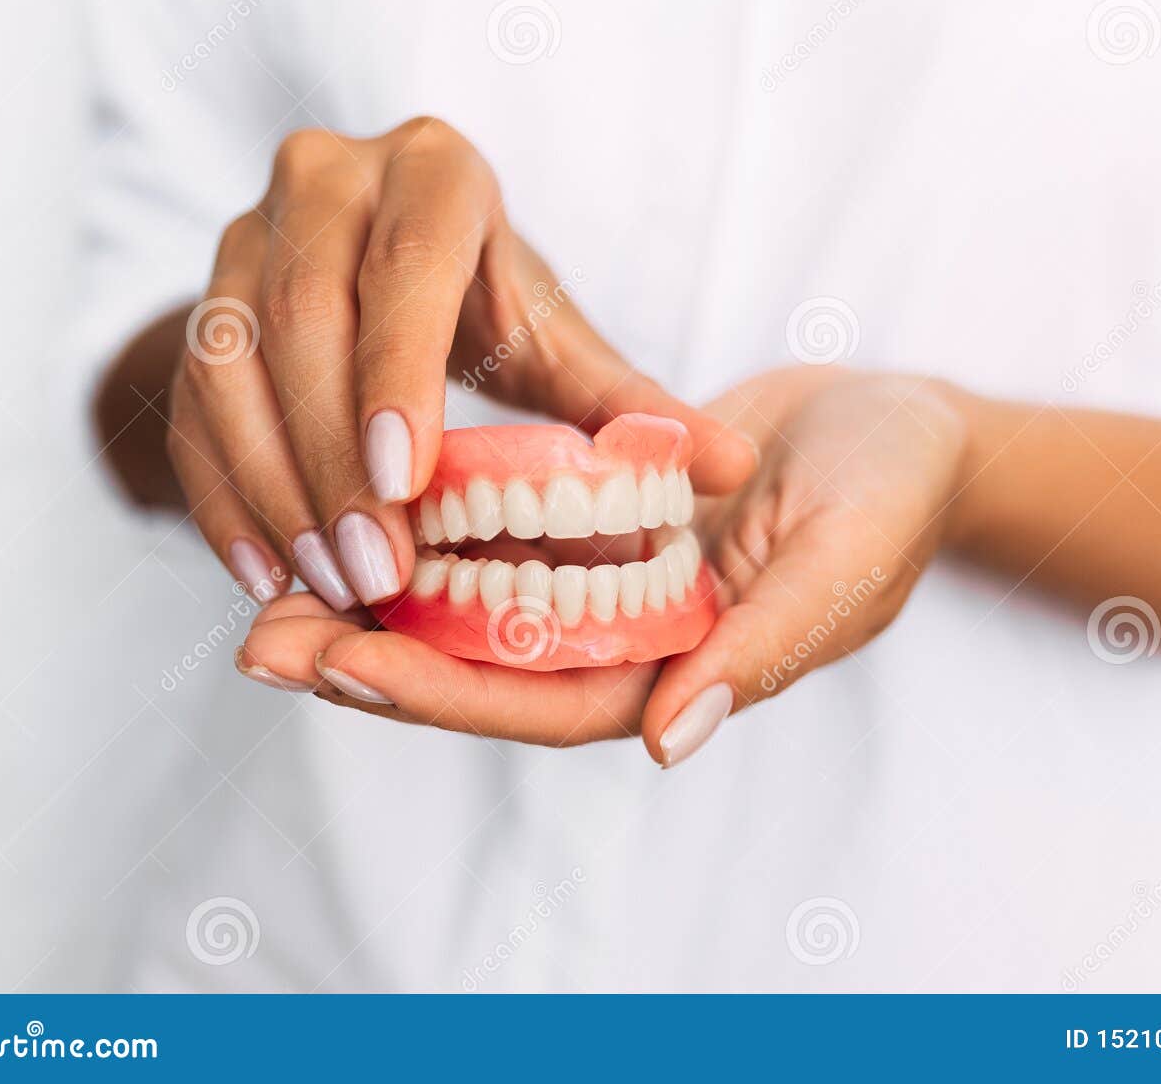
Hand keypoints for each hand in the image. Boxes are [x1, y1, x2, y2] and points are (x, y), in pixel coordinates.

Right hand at [166, 118, 755, 610]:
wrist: (384, 283)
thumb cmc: (488, 309)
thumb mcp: (557, 344)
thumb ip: (630, 405)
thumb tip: (734, 469)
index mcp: (433, 173)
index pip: (408, 264)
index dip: (398, 369)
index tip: (408, 483)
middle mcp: (324, 180)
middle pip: (304, 317)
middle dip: (335, 456)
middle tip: (374, 570)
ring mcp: (244, 235)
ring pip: (229, 361)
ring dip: (273, 485)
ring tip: (326, 585)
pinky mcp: (197, 302)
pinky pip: (187, 402)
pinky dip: (220, 495)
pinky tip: (263, 575)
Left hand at [234, 367, 967, 765]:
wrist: (899, 423)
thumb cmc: (892, 490)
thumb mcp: (842, 560)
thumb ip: (765, 647)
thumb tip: (670, 737)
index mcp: (684, 670)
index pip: (546, 702)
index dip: (445, 693)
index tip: (346, 666)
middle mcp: (629, 642)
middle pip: (483, 672)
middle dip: (373, 663)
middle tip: (261, 644)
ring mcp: (606, 587)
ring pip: (472, 613)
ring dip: (376, 606)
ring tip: (268, 594)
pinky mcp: (592, 527)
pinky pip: (495, 541)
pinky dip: (424, 535)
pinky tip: (348, 508)